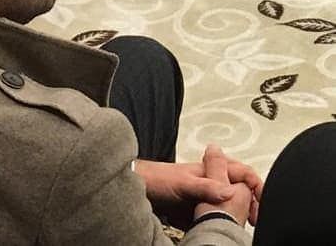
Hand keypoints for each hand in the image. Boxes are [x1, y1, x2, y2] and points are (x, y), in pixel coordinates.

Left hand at [136, 149, 260, 228]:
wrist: (137, 186)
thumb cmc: (156, 179)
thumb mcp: (183, 184)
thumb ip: (206, 186)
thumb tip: (231, 191)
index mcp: (210, 169)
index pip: (242, 172)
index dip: (256, 186)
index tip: (263, 204)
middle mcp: (209, 180)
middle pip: (239, 188)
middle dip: (250, 202)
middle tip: (254, 220)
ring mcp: (203, 193)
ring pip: (228, 202)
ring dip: (236, 213)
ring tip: (240, 227)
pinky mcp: (196, 206)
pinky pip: (215, 213)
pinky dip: (221, 221)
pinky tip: (221, 230)